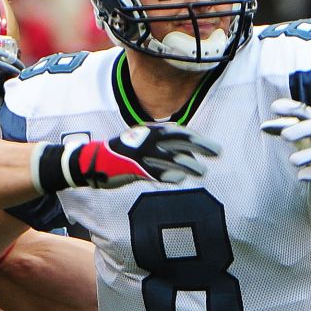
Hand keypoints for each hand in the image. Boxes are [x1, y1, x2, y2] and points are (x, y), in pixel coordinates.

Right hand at [67, 124, 220, 188]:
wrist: (93, 161)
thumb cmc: (122, 154)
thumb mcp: (142, 142)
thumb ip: (162, 145)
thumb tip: (186, 152)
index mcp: (150, 131)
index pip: (179, 132)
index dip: (197, 139)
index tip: (213, 147)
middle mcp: (147, 140)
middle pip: (179, 141)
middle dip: (200, 146)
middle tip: (217, 152)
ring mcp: (140, 154)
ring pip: (170, 157)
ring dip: (188, 164)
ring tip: (202, 171)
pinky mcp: (133, 168)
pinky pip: (155, 172)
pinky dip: (169, 175)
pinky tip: (181, 178)